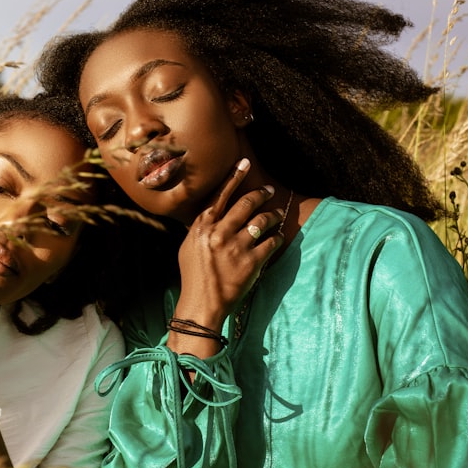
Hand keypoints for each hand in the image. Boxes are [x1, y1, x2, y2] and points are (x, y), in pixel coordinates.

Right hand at [173, 159, 283, 329]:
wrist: (202, 304)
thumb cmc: (193, 275)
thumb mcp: (189, 247)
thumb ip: (201, 228)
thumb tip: (213, 212)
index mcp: (202, 227)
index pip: (220, 195)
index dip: (234, 177)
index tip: (245, 163)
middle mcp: (219, 233)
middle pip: (246, 204)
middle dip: (260, 194)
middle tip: (269, 191)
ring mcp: (236, 247)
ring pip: (262, 220)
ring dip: (273, 215)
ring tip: (277, 215)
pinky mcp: (252, 262)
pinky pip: (271, 242)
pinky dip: (276, 238)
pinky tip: (277, 238)